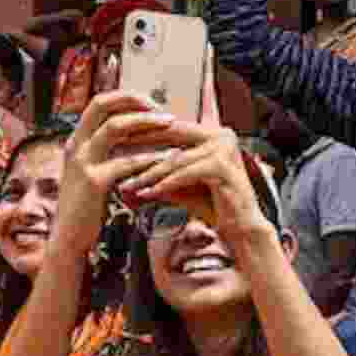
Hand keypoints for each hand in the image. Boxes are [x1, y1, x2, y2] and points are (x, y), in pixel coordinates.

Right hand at [66, 90, 180, 197]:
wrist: (69, 237)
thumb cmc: (86, 206)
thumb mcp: (91, 172)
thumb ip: (105, 152)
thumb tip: (133, 135)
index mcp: (75, 140)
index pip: (98, 102)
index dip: (126, 98)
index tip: (151, 104)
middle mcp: (75, 145)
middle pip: (103, 105)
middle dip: (135, 101)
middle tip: (162, 109)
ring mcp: (82, 162)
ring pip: (115, 127)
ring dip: (146, 123)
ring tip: (171, 123)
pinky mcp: (93, 181)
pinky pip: (126, 161)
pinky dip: (150, 157)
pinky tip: (168, 157)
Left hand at [120, 121, 269, 241]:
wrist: (241, 229)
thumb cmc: (212, 205)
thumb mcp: (180, 184)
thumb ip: (159, 172)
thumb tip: (127, 167)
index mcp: (212, 133)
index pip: (171, 127)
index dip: (143, 133)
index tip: (116, 140)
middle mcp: (221, 135)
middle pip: (172, 135)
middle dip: (141, 144)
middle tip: (114, 153)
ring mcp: (224, 149)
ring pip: (176, 159)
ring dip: (149, 173)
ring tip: (127, 183)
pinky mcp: (223, 167)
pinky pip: (185, 174)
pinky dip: (164, 184)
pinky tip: (146, 193)